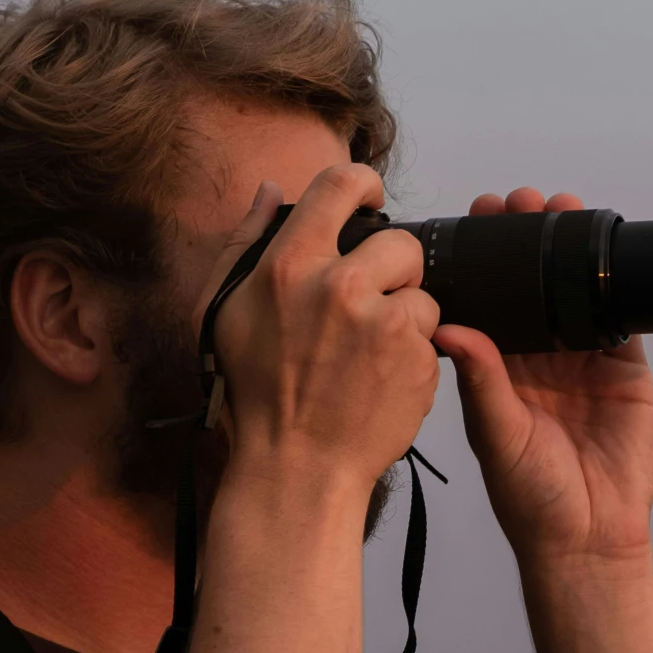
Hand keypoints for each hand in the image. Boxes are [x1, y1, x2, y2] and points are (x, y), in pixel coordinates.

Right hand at [205, 165, 440, 489]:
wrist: (296, 469)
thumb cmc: (253, 394)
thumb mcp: (221, 311)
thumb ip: (245, 242)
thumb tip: (273, 191)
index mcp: (290, 265)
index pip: (341, 185)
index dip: (364, 184)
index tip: (371, 199)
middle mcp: (340, 287)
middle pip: (401, 243)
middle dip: (394, 269)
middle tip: (372, 303)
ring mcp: (385, 326)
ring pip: (421, 295)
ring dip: (405, 318)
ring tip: (369, 355)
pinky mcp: (418, 362)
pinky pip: (431, 340)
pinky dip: (413, 358)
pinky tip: (380, 382)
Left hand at [432, 188, 652, 567]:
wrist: (588, 538)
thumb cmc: (530, 500)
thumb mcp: (496, 436)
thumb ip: (481, 382)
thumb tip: (449, 328)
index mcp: (496, 369)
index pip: (488, 300)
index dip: (483, 261)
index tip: (475, 221)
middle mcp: (536, 358)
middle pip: (531, 284)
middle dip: (526, 241)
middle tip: (518, 203)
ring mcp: (582, 360)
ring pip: (575, 290)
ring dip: (569, 251)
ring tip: (561, 209)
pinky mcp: (624, 368)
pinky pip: (620, 316)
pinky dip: (615, 285)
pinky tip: (606, 253)